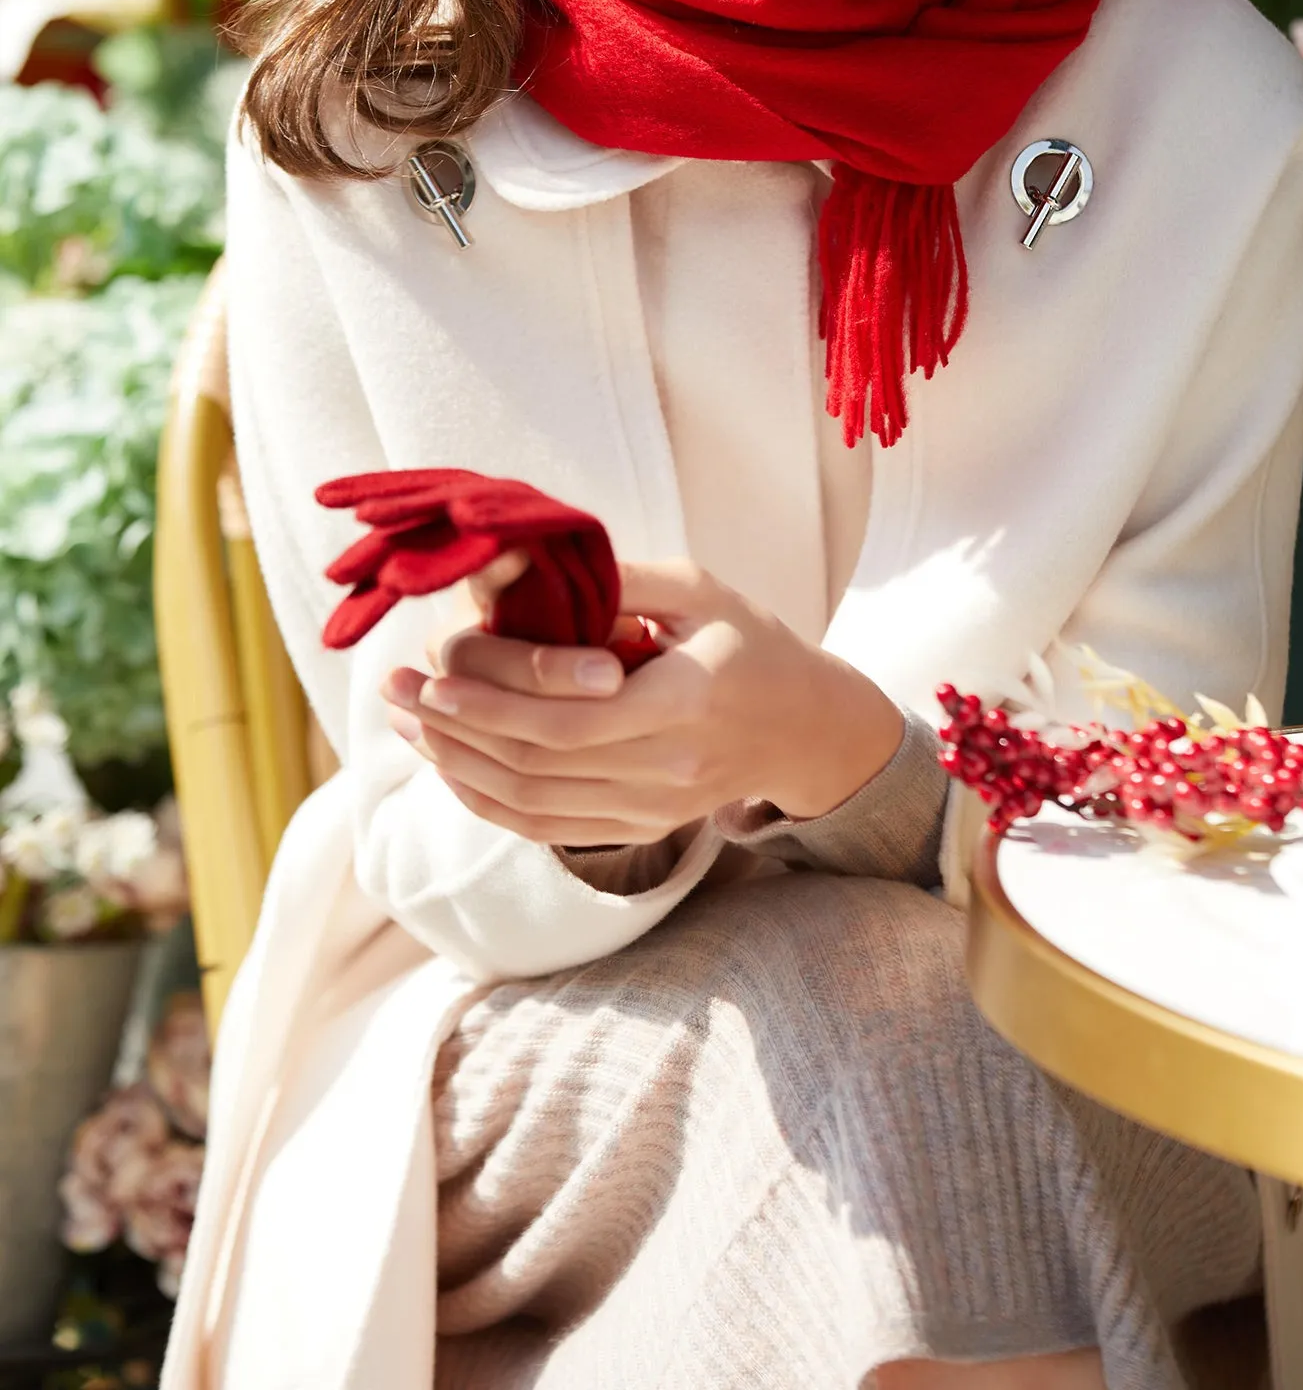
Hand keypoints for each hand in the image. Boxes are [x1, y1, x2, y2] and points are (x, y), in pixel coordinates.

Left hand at [378, 556, 904, 846]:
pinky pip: (547, 828)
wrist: (806, 726)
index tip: (433, 670)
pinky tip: (450, 767)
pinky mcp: (641, 828)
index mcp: (684, 703)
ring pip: (532, 802)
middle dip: (454, 729)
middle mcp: (666, 770)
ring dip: (457, 766)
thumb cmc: (752, 641)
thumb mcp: (700, 590)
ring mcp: (653, 809)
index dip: (489, 703)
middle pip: (535, 764)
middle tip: (397, 690)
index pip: (564, 720)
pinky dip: (489, 802)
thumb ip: (620, 582)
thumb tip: (528, 574)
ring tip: (406, 724)